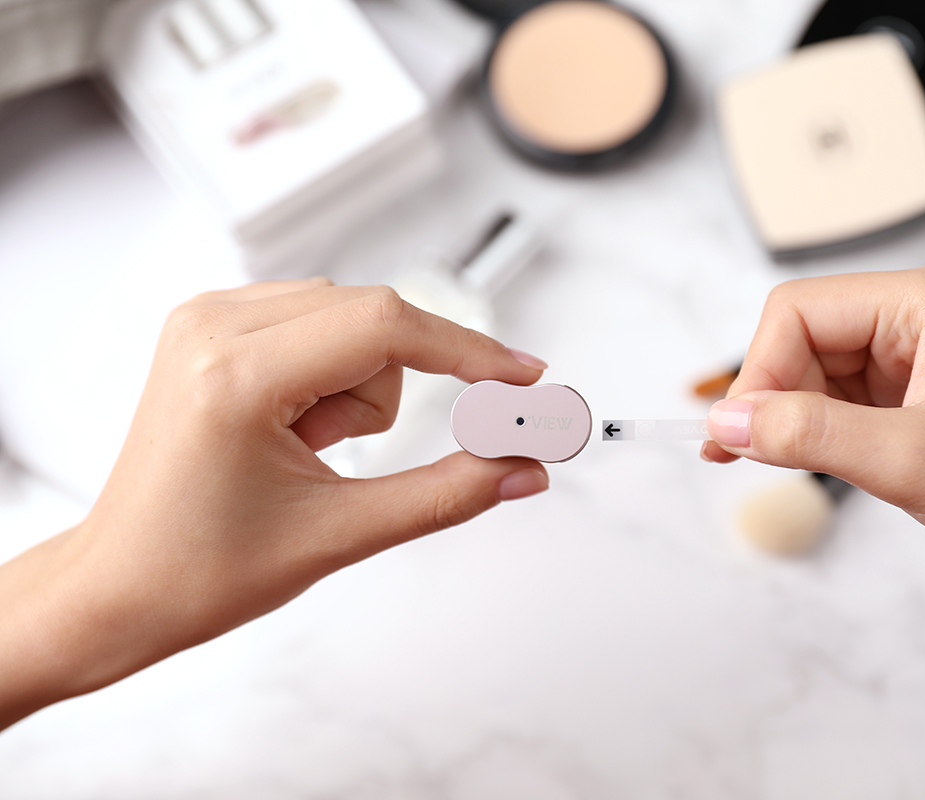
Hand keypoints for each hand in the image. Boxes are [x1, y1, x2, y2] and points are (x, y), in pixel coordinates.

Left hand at [0, 279, 549, 728]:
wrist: (119, 587)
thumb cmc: (199, 570)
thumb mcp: (340, 534)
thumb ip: (448, 493)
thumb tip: (522, 467)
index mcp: (235, 374)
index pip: (386, 327)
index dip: (469, 351)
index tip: (524, 377)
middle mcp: (213, 326)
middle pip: (374, 319)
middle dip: (386, 394)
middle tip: (345, 457)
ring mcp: (206, 319)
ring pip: (350, 319)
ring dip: (356, 389)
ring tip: (306, 452)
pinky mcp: (212, 327)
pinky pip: (318, 323)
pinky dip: (331, 375)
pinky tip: (294, 429)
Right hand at [702, 263, 924, 708]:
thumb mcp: (909, 461)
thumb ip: (806, 434)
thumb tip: (724, 420)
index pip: (801, 309)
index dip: (759, 369)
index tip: (736, 432)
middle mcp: (924, 321)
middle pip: (803, 338)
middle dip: (771, 396)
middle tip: (745, 455)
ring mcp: (922, 365)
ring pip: (815, 374)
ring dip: (790, 420)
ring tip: (778, 465)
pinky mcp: (919, 409)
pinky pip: (839, 407)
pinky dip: (813, 436)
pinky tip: (804, 465)